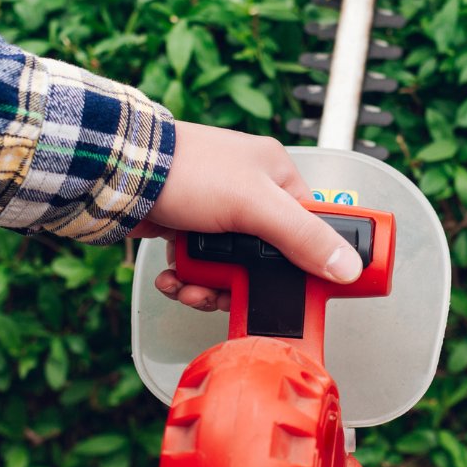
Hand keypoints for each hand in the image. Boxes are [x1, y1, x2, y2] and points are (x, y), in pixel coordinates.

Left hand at [129, 122, 363, 310]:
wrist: (118, 173)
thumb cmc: (187, 171)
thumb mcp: (255, 205)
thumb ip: (302, 238)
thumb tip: (348, 266)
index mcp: (275, 175)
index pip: (311, 226)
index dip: (311, 261)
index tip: (307, 291)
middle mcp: (249, 193)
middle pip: (267, 258)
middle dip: (245, 284)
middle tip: (230, 294)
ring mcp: (216, 213)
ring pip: (231, 268)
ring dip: (211, 287)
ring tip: (192, 289)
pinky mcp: (187, 229)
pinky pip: (201, 267)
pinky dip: (188, 280)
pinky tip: (175, 280)